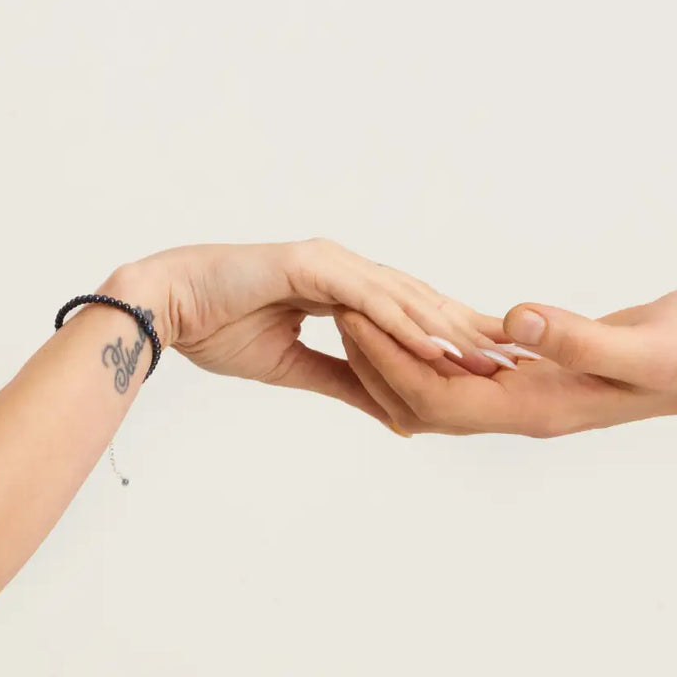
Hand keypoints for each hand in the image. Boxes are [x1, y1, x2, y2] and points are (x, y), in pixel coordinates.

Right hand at [102, 239, 510, 421]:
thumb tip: (395, 414)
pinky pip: (368, 299)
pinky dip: (404, 324)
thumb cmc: (219, 329)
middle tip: (511, 361)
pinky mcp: (311, 265)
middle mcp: (345, 269)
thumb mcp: (297, 368)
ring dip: (447, 331)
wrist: (165, 307)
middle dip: (466, 333)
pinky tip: (437, 347)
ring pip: (403, 299)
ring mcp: (331, 262)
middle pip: (419, 302)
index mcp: (342, 288)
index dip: (449, 340)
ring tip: (488, 360)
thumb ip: (348, 382)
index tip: (487, 367)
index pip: (409, 315)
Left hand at [336, 289, 676, 435]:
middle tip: (338, 312)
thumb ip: (577, 337)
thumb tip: (513, 321)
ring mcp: (533, 396)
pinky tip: (420, 324)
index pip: (441, 395)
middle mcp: (526, 409)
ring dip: (401, 358)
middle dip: (378, 362)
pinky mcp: (542, 375)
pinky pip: (471, 373)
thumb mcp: (640, 342)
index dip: (391, 360)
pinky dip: (436, 353)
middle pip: (428, 401)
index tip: (353, 316)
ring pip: (444, 391)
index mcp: (539, 407)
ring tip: (363, 317)